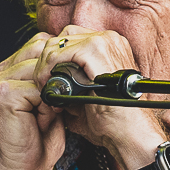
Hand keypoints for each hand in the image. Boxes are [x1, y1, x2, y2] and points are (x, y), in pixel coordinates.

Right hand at [0, 33, 69, 169]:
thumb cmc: (36, 145)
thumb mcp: (50, 106)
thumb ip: (56, 82)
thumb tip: (75, 63)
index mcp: (5, 73)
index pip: (38, 45)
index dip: (60, 60)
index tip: (73, 80)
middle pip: (39, 47)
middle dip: (59, 71)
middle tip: (66, 98)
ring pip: (40, 66)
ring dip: (54, 87)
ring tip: (54, 110)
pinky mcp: (3, 94)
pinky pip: (38, 86)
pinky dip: (49, 101)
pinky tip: (48, 116)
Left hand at [34, 25, 165, 169]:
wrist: (129, 133)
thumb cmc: (114, 121)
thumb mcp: (89, 97)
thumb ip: (71, 84)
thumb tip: (50, 83)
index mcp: (110, 48)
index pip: (71, 39)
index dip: (54, 58)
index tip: (45, 80)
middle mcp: (110, 40)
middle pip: (64, 37)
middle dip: (47, 59)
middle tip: (40, 83)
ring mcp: (105, 42)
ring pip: (59, 42)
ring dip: (44, 63)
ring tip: (42, 85)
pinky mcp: (97, 50)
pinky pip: (61, 52)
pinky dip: (48, 67)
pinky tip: (47, 83)